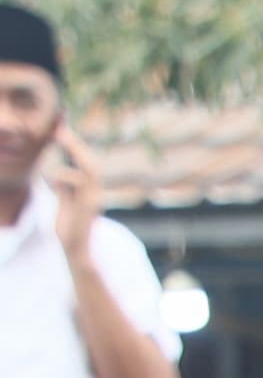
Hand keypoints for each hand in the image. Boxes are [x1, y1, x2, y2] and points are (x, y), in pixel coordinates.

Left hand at [45, 128, 99, 257]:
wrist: (77, 250)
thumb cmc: (69, 228)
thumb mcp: (64, 203)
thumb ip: (62, 190)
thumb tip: (56, 176)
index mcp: (90, 191)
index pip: (85, 163)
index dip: (74, 145)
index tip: (61, 126)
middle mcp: (96, 193)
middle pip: (91, 163)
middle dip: (76, 144)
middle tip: (60, 126)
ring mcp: (94, 200)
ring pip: (89, 170)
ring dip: (73, 153)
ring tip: (58, 139)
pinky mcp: (88, 207)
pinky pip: (76, 183)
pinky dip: (61, 178)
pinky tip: (51, 182)